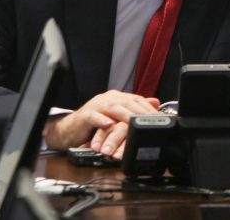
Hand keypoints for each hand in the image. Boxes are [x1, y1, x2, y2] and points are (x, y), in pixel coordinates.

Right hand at [43, 90, 159, 156]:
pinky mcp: (84, 115)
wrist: (69, 130)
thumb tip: (156, 103)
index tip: (160, 119)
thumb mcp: (117, 118)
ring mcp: (96, 106)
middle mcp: (108, 99)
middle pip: (128, 103)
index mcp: (117, 98)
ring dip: (126, 117)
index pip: (137, 101)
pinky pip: (94, 117)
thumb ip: (135, 110)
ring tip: (136, 124)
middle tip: (152, 123)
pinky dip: (102, 121)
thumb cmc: (95, 126)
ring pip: (114, 109)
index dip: (149, 110)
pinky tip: (109, 125)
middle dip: (141, 113)